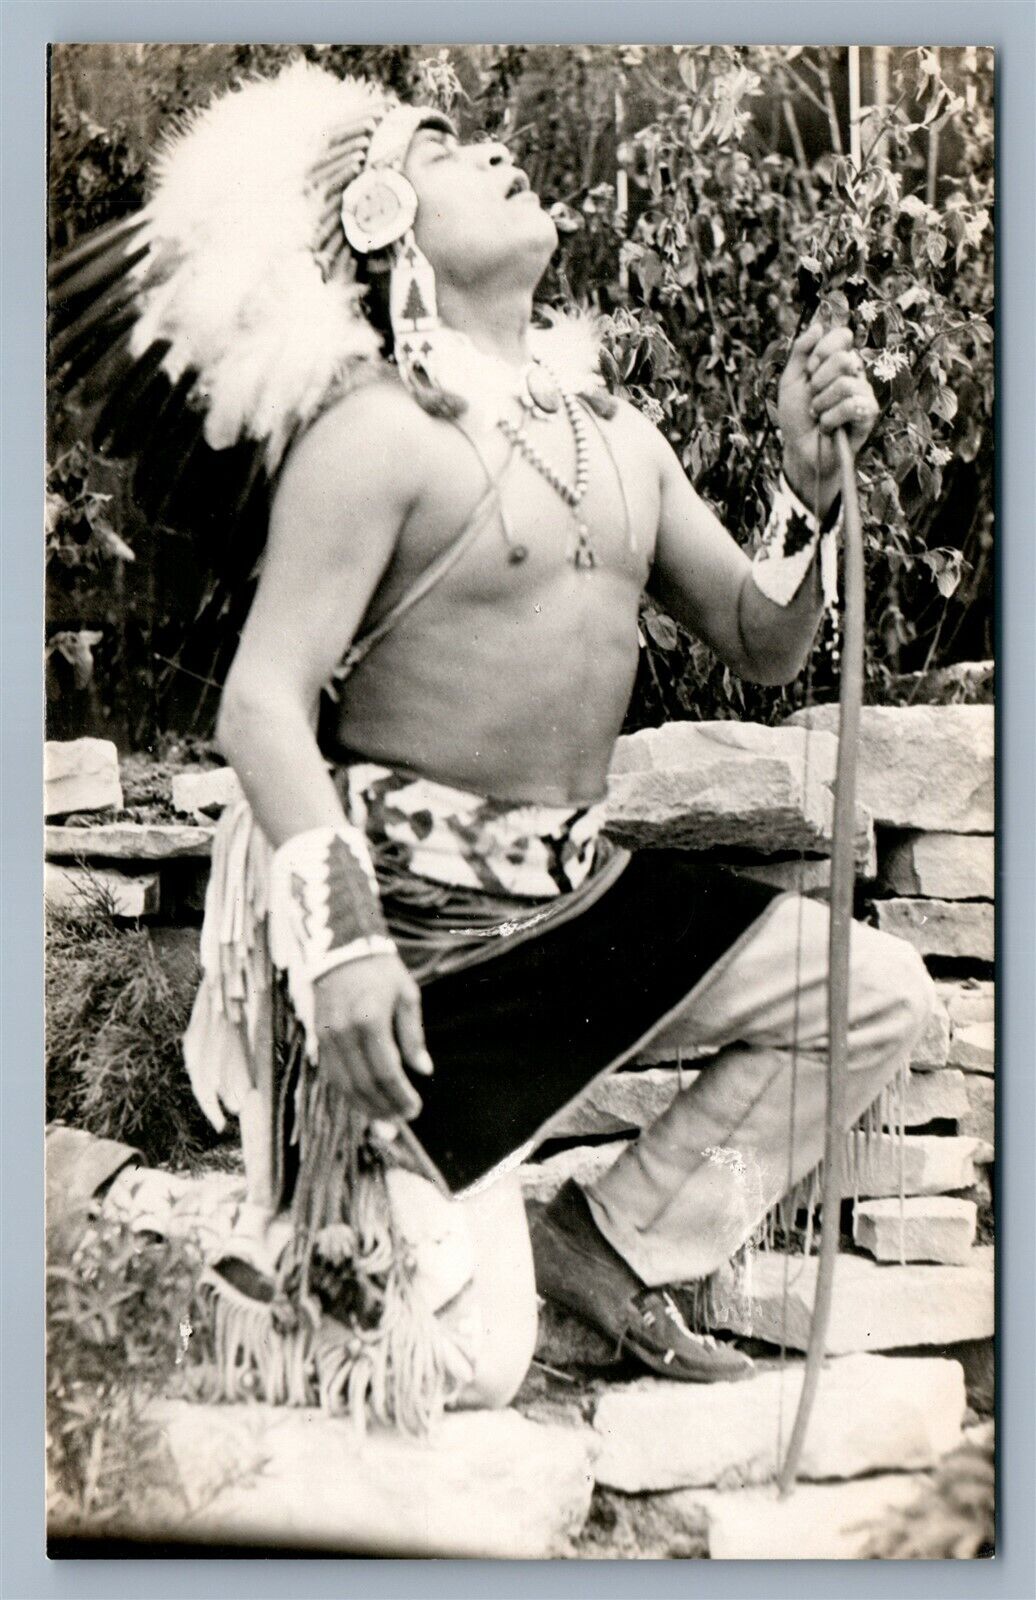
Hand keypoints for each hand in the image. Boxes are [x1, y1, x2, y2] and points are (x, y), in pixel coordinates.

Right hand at [313, 952, 432, 1121]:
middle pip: (364, 1084)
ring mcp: (328, 1036)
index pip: (386, 1072)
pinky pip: (332, 1074)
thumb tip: (424, 1070)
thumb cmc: (381, 970)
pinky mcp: (318, 1037)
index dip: (400, 1096)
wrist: (342, 947)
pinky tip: (364, 1102)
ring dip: (365, 1107)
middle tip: (401, 1120)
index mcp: (370, 1021)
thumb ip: (413, 1036)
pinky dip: (349, 1093)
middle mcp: (344, 1032)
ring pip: (344, 1085)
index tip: (414, 1109)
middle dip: (384, 1107)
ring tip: (385, 1120)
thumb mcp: (407, 996)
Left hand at [777, 321, 878, 506]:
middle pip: (843, 359)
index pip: (842, 336)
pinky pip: (851, 406)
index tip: (809, 370)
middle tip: (813, 398)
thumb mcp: (790, 381)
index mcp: (837, 361)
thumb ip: (801, 351)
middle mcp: (854, 373)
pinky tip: (827, 427)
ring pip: (845, 385)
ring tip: (818, 416)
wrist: (800, 450)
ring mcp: (863, 392)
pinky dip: (831, 419)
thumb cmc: (797, 417)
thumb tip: (818, 325)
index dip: (822, 351)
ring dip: (822, 404)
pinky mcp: (869, 414)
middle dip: (818, 382)